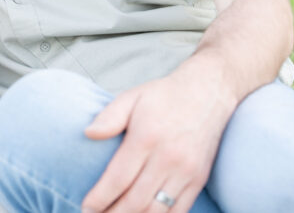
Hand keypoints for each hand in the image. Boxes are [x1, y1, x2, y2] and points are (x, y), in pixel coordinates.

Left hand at [81, 69, 235, 212]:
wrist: (208, 92)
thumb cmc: (163, 96)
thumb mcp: (131, 97)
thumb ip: (109, 117)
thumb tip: (88, 134)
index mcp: (146, 138)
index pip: (118, 179)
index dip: (100, 198)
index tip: (86, 207)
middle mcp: (168, 158)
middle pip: (136, 200)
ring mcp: (186, 172)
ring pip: (157, 211)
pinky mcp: (199, 180)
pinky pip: (179, 211)